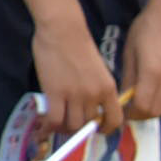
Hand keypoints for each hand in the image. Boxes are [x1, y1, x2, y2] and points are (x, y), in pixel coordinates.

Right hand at [32, 10, 119, 138]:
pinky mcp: (55, 93)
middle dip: (80, 128)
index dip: (106, 129)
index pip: (115, 119)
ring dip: (64, 128)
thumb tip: (89, 106)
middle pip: (89, 124)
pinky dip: (50, 126)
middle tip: (69, 125)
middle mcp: (94, 95)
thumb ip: (97, 88)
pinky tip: (45, 124)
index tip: (97, 129)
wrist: (63, 31)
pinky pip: (55, 119)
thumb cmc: (78, 45)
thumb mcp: (98, 69)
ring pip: (72, 125)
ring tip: (57, 124)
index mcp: (108, 88)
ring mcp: (75, 95)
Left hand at [118, 3, 160, 124]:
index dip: (130, 113)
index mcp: (153, 72)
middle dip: (139, 114)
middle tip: (127, 109)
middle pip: (155, 111)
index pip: (143, 106)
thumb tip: (122, 99)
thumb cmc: (145, 31)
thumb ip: (128, 78)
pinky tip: (153, 95)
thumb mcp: (129, 53)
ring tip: (139, 102)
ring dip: (152, 110)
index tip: (119, 110)